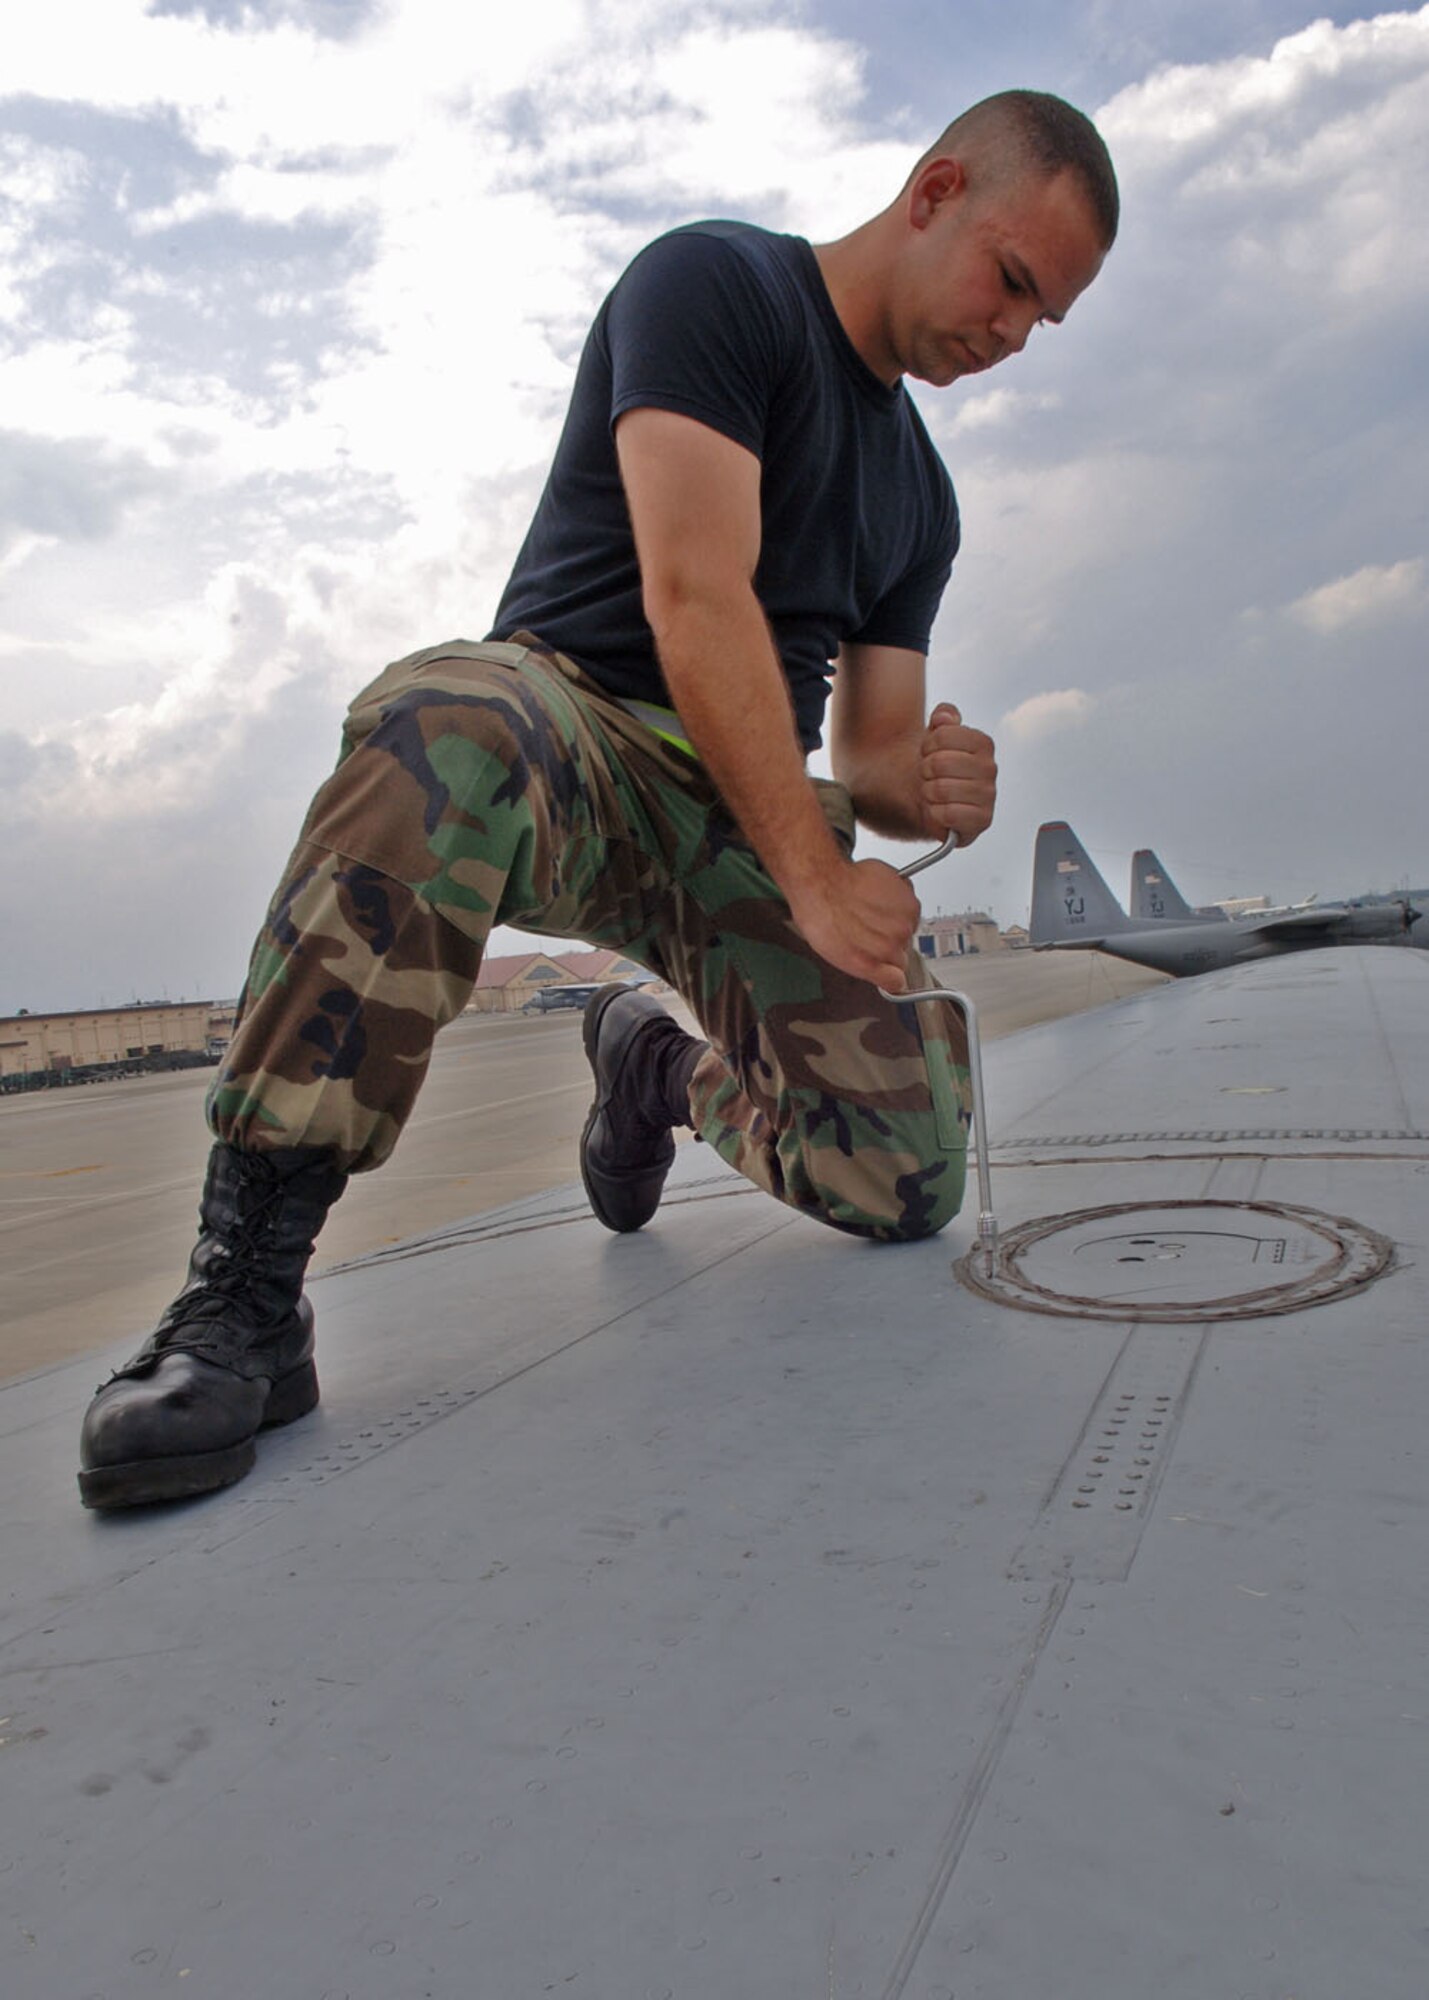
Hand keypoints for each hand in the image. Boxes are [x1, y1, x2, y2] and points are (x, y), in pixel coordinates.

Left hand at [788, 855, 920, 991]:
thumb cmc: (821, 911)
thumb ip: (862, 964)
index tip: (887, 967)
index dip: (889, 971)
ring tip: (872, 910)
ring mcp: (903, 927)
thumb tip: (873, 967)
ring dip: (895, 923)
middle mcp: (888, 948)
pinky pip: (912, 911)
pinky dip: (900, 904)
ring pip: (907, 931)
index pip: (895, 981)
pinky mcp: (911, 906)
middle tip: (870, 928)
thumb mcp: (832, 952)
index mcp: (869, 965)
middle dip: (888, 944)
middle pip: (901, 954)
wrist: (823, 881)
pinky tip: (881, 898)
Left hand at [919, 703, 996, 846]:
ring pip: (941, 789)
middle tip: (929, 776)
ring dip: (927, 792)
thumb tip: (943, 717)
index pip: (942, 735)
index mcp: (983, 743)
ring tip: (932, 793)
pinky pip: (948, 814)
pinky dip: (935, 813)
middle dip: (924, 770)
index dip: (926, 745)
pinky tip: (939, 810)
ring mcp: (988, 795)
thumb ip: (943, 716)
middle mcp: (990, 768)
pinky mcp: (982, 820)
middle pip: (939, 762)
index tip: (928, 753)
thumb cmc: (936, 766)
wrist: (933, 800)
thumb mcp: (936, 734)